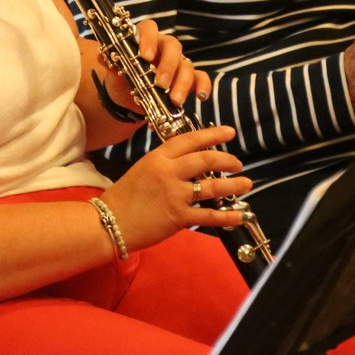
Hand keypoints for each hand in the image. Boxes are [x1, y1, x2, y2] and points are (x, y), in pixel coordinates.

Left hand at [100, 20, 210, 110]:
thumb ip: (111, 65)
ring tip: (174, 101)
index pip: (149, 28)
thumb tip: (104, 57)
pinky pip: (200, 78)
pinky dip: (203, 86)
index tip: (145, 56)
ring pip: (186, 65)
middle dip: (168, 65)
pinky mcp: (188, 79)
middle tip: (161, 83)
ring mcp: (177, 63)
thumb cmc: (122, 81)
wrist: (127, 102)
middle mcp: (163, 48)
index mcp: (144, 41)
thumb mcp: (114, 75)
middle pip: (173, 46)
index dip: (148, 38)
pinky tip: (201, 97)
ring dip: (182, 82)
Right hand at [100, 125, 251, 250]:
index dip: (212, 134)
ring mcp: (174, 194)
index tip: (229, 132)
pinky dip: (228, 215)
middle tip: (238, 163)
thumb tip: (192, 163)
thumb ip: (166, 164)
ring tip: (246, 183)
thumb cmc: (124, 197)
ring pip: (213, 186)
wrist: (109, 222)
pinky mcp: (178, 217)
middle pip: (206, 159)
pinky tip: (241, 214)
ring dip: (233, 184)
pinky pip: (210, 215)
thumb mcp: (143, 169)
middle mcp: (168, 172)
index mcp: (158, 157)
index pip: (190, 140)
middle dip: (227, 159)